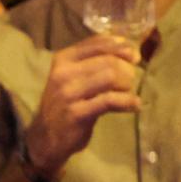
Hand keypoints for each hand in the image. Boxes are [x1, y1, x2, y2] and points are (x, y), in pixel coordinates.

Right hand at [21, 34, 141, 178]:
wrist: (45, 137)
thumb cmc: (65, 104)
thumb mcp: (73, 77)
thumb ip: (94, 61)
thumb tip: (128, 47)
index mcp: (63, 59)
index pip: (97, 43)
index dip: (121, 47)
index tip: (134, 57)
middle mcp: (63, 73)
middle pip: (108, 60)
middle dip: (127, 69)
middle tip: (132, 79)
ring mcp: (68, 93)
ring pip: (110, 77)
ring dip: (127, 84)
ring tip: (129, 92)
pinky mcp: (76, 113)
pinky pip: (109, 101)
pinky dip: (127, 101)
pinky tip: (135, 105)